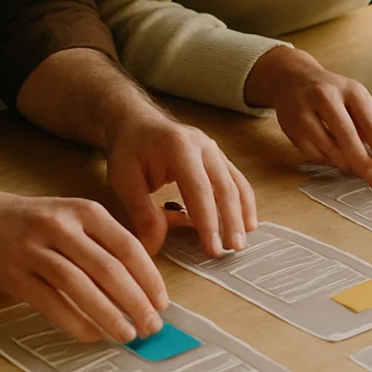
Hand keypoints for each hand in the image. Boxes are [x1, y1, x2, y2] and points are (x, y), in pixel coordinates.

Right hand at [0, 189, 169, 343]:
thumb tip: (140, 285)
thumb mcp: (70, 216)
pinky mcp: (14, 274)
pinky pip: (52, 304)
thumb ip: (102, 242)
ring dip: (109, 315)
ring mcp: (35, 249)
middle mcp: (61, 226)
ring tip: (127, 334)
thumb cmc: (30, 222)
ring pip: (81, 287)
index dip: (149, 278)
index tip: (162, 302)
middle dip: (136, 301)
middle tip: (152, 326)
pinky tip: (93, 335)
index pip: (127, 246)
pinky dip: (76, 322)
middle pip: (108, 268)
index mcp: (84, 210)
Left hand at [105, 110, 257, 258]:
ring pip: (235, 184)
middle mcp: (202, 145)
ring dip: (242, 214)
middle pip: (224, 187)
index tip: (213, 249)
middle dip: (231, 221)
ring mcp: (214, 149)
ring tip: (241, 242)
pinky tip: (247, 223)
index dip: (208, 222)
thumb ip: (141, 212)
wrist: (136, 123)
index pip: (199, 189)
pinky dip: (244, 203)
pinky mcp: (218, 157)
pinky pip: (236, 181)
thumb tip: (155, 246)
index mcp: (179, 146)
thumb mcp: (124, 180)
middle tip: (234, 249)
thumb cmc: (130, 150)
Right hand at [246, 47, 371, 190]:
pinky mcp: (291, 128)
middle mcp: (326, 98)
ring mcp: (305, 113)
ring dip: (346, 162)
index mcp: (351, 90)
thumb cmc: (332, 92)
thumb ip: (367, 126)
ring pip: (331, 151)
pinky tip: (330, 151)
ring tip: (351, 159)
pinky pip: (315, 156)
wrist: (292, 78)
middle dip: (367, 166)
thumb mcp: (355, 99)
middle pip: (349, 139)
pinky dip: (327, 159)